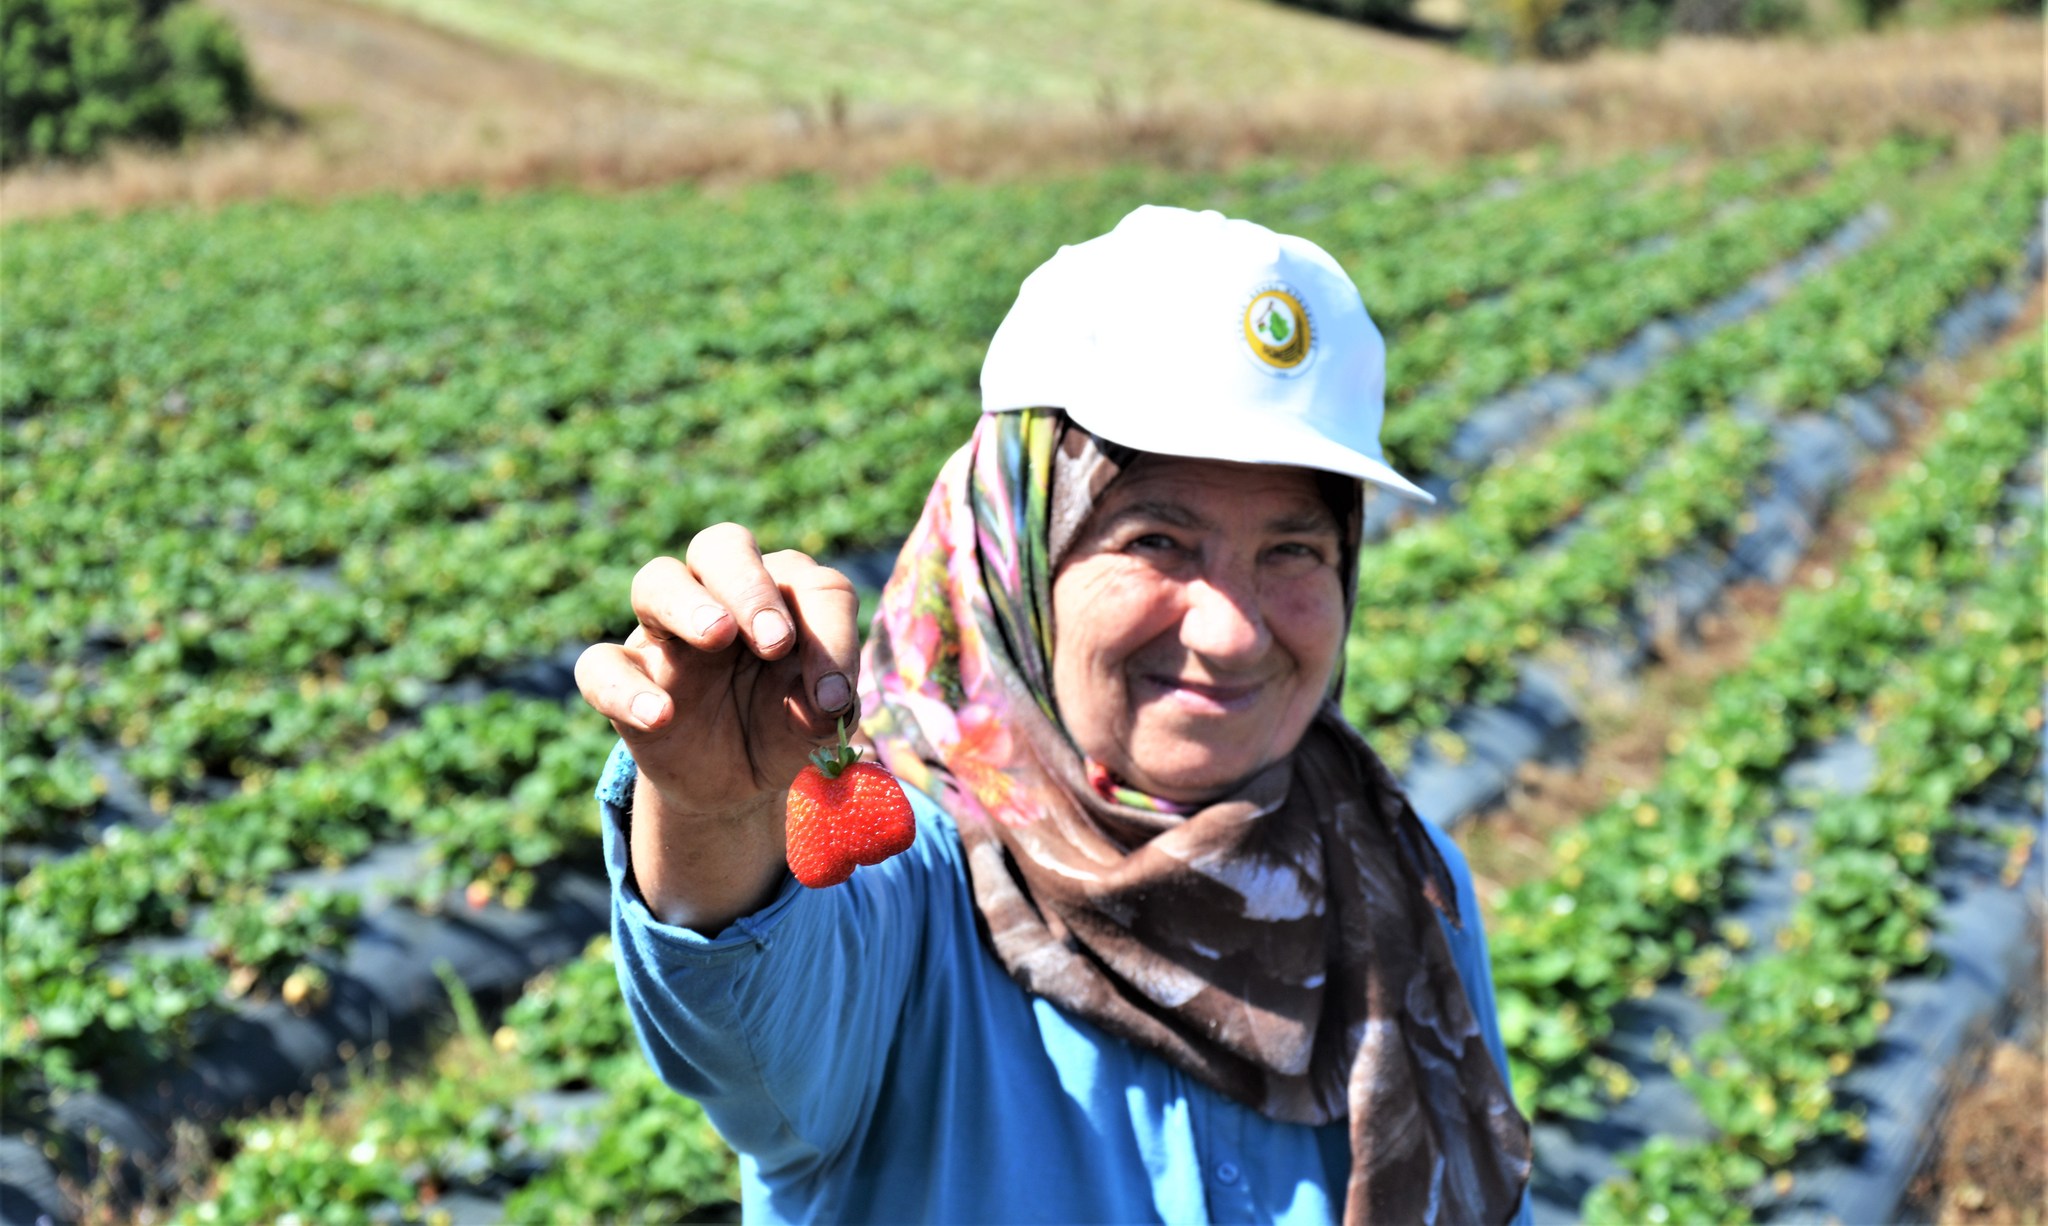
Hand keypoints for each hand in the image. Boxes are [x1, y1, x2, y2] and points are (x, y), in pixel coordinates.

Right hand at [576, 523, 861, 822]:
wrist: (736, 783)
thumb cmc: (783, 728)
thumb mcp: (819, 722)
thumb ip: (830, 704)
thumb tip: (825, 702)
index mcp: (780, 596)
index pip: (807, 582)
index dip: (827, 632)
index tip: (833, 694)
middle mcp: (719, 597)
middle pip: (721, 546)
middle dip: (750, 586)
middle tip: (775, 642)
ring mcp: (665, 632)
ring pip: (656, 581)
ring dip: (688, 605)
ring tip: (717, 638)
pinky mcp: (625, 676)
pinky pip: (601, 665)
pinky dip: (625, 687)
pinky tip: (660, 715)